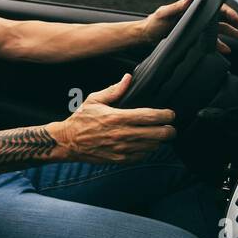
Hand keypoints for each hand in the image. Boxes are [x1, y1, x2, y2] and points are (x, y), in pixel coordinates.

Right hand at [48, 73, 175, 163]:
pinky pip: (142, 156)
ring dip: (158, 140)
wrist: (67, 142)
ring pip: (153, 146)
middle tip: (169, 126)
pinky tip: (144, 144)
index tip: (170, 114)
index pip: (151, 116)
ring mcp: (122, 149)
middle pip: (158, 134)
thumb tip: (128, 78)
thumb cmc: (80, 120)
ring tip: (157, 134)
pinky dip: (147, 150)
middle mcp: (122, 134)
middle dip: (169, 130)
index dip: (166, 115)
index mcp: (118, 117)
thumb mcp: (94, 100)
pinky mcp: (120, 159)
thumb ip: (114, 90)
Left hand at [141, 0, 237, 54]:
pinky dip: (220, 45)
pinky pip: (211, 41)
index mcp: (195, 8)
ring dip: (233, 35)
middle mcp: (199, 16)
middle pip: (223, 20)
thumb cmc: (153, 21)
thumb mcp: (164, 13)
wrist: (146, 34)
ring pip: (220, 30)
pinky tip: (227, 50)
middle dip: (237, 26)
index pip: (218, 9)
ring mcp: (198, 27)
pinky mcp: (194, 37)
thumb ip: (177, 6)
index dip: (231, 15)